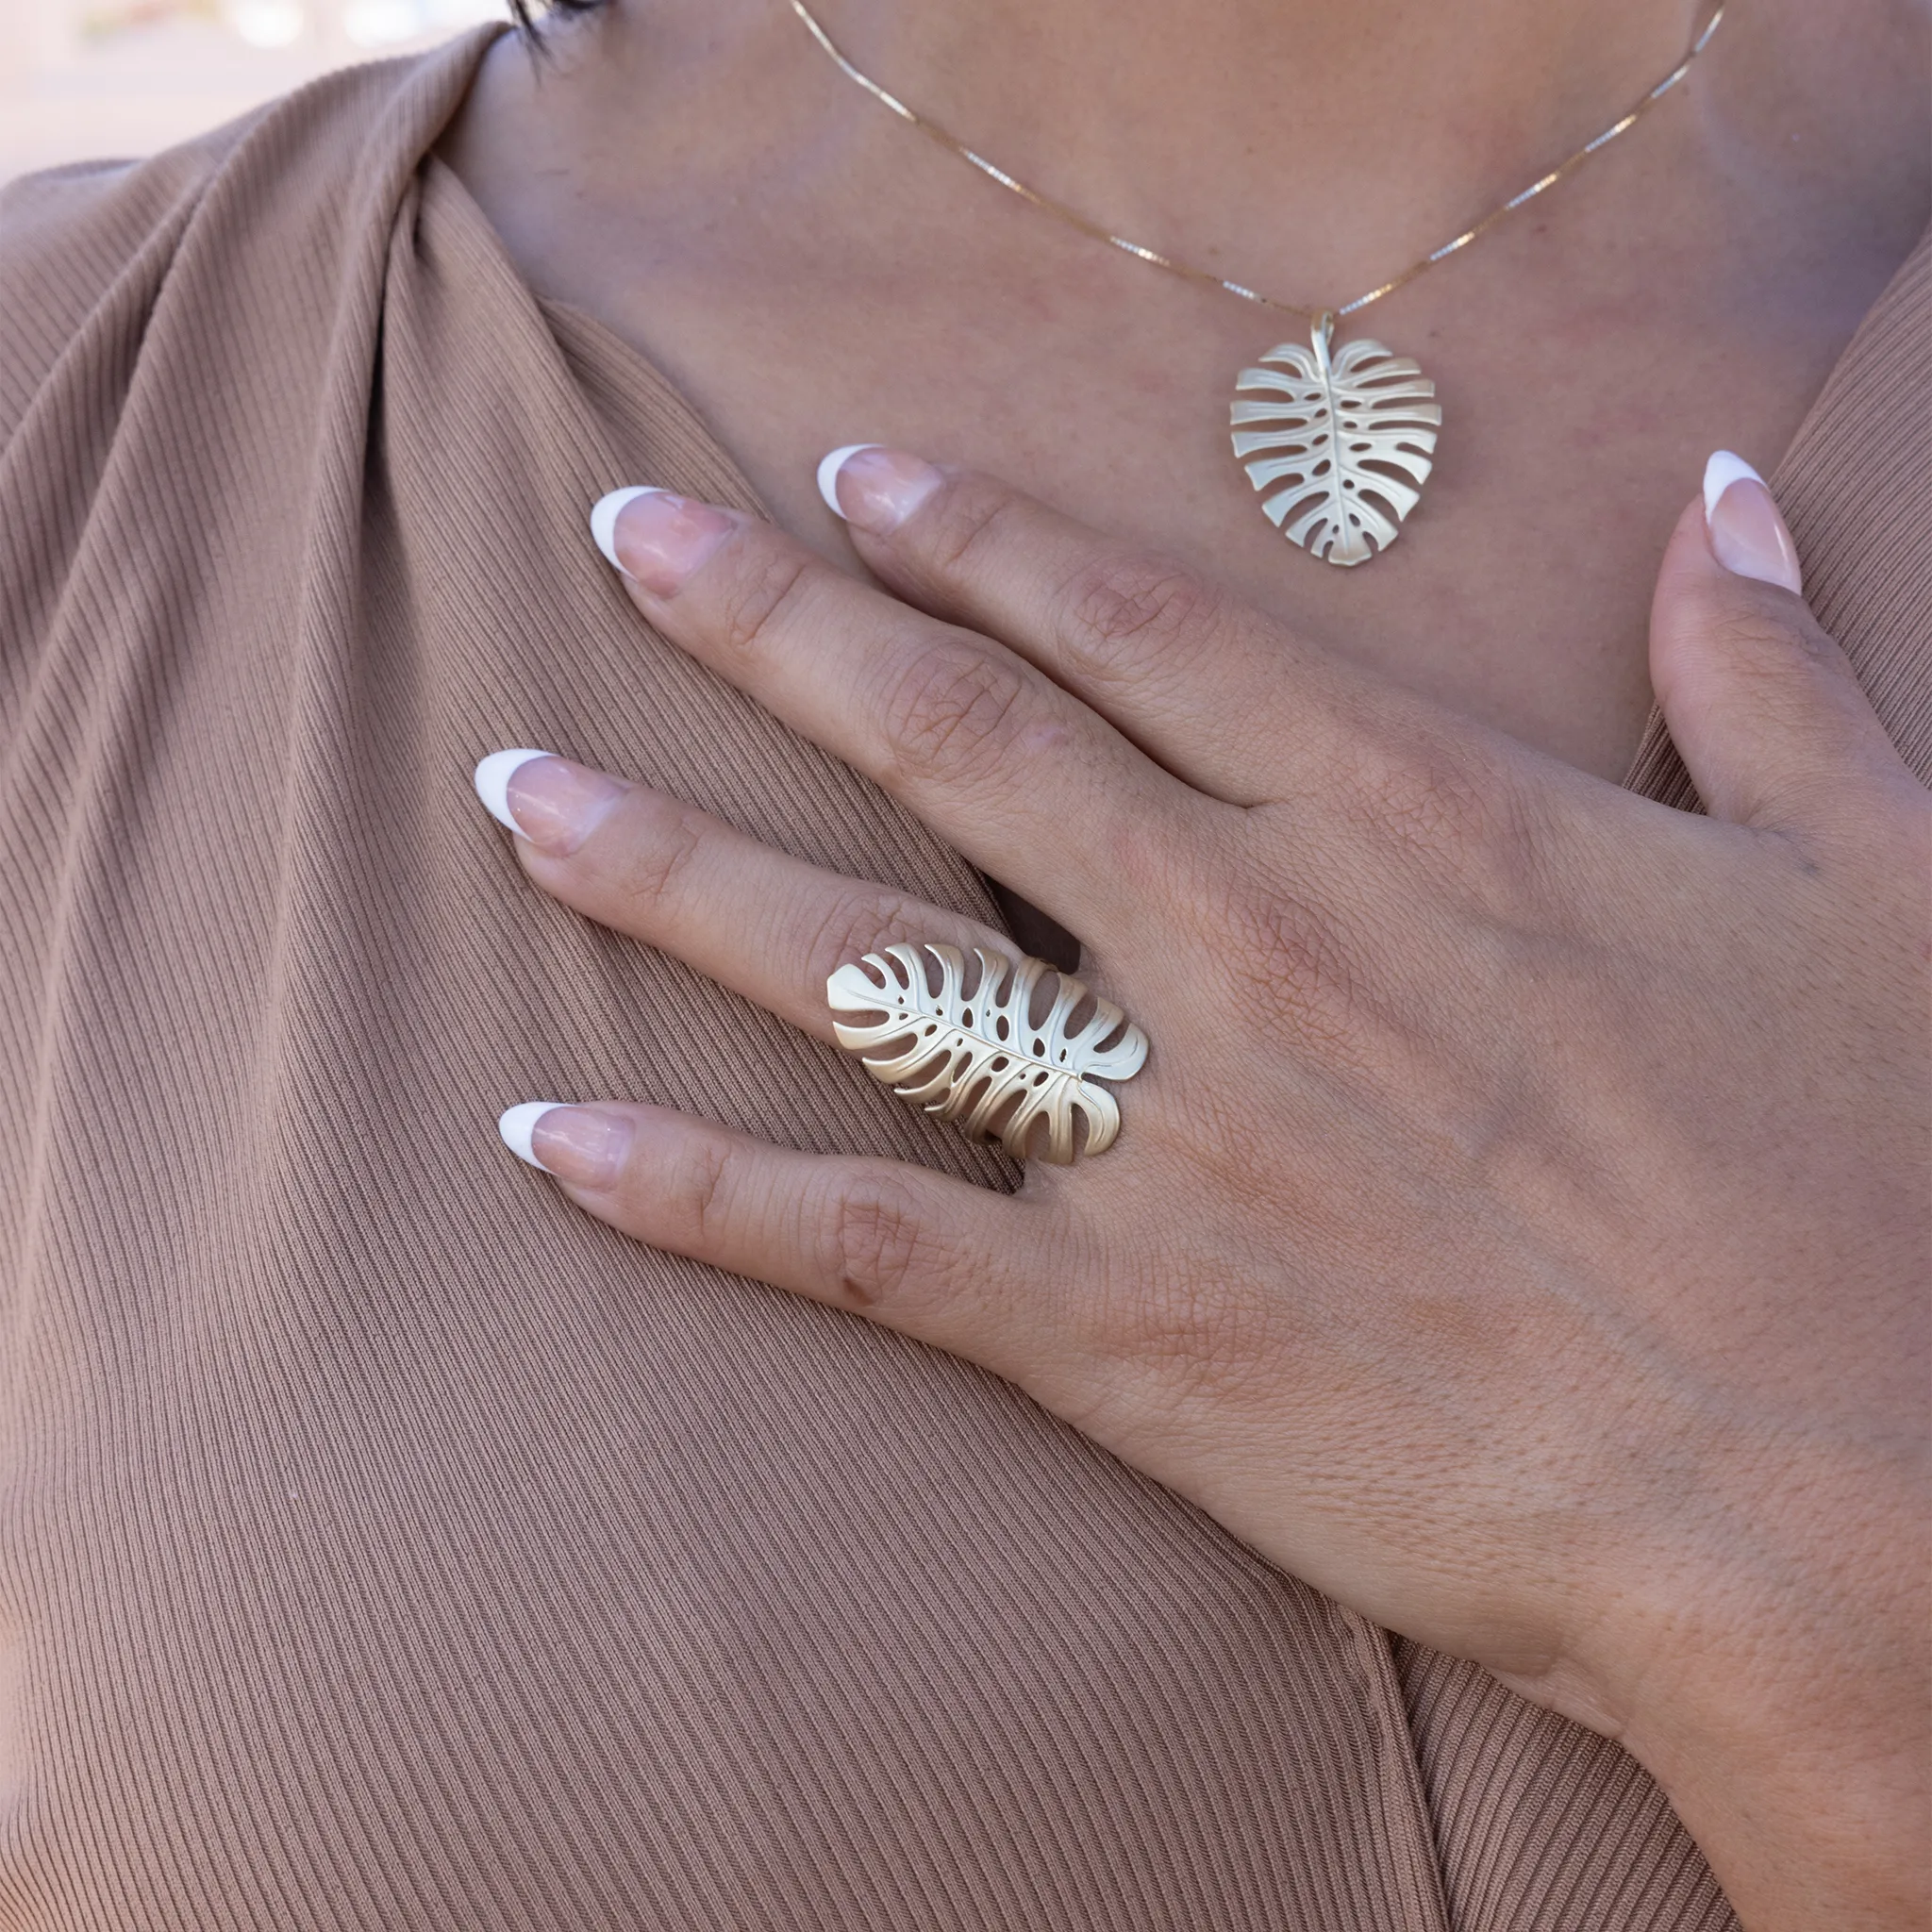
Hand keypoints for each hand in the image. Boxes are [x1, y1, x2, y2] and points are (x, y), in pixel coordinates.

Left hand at [476, 451, 1927, 1930]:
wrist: (1858, 1496)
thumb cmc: (1881, 1182)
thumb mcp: (1873, 877)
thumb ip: (1770, 678)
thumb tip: (1735, 506)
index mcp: (1411, 817)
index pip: (1136, 625)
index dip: (980, 535)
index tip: (852, 484)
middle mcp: (1251, 944)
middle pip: (948, 737)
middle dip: (770, 625)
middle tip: (626, 547)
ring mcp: (1169, 1139)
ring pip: (858, 968)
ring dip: (668, 872)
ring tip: (522, 798)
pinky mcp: (1123, 1334)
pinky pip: (860, 1245)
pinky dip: (694, 1197)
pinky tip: (552, 1144)